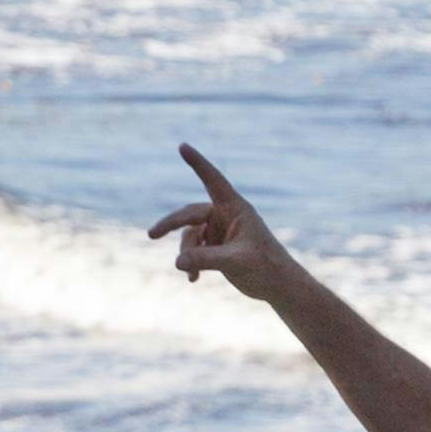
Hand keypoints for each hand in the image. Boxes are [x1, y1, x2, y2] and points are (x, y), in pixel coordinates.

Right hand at [145, 144, 303, 306]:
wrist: (278, 285)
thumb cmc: (266, 267)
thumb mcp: (235, 261)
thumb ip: (205, 259)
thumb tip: (176, 262)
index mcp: (236, 208)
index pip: (213, 180)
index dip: (198, 163)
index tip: (183, 145)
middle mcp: (226, 216)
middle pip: (190, 213)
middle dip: (170, 224)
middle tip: (152, 234)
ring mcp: (220, 232)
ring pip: (190, 235)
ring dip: (186, 252)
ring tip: (191, 273)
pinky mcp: (217, 248)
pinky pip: (195, 251)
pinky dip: (191, 263)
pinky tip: (193, 280)